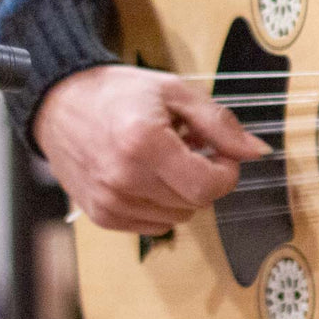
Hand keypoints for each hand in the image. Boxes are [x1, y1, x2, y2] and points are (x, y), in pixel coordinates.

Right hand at [33, 64, 269, 234]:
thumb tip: (257, 151)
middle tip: (192, 148)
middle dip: (206, 178)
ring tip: (168, 159)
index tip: (222, 153)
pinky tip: (150, 175)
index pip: (206, 186)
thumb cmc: (119, 93)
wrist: (61, 103)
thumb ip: (219, 123)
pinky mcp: (101, 216)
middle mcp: (124, 178)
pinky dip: (162, 204)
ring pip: (177, 218)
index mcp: (144, 143)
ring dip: (183, 192)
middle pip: (195, 203)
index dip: (226, 173)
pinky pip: (153, 225)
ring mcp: (109, 201)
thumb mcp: (176, 92)